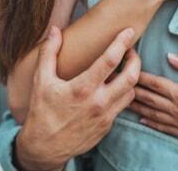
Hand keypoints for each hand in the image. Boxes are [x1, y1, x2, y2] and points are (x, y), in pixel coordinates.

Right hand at [15, 26, 141, 170]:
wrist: (45, 147)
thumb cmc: (42, 112)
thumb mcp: (41, 80)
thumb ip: (49, 53)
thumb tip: (55, 31)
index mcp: (82, 89)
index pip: (110, 60)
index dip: (122, 43)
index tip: (128, 31)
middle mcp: (98, 103)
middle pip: (131, 77)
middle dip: (136, 60)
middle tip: (131, 50)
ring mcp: (105, 116)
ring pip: (131, 92)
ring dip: (131, 78)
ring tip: (123, 68)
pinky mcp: (107, 126)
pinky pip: (122, 106)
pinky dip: (122, 93)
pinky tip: (113, 87)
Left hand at [129, 52, 177, 138]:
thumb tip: (170, 56)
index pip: (155, 83)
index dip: (140, 75)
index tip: (128, 67)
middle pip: (149, 99)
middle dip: (132, 90)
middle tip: (118, 83)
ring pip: (152, 114)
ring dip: (137, 107)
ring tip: (122, 100)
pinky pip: (163, 128)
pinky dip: (150, 123)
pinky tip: (141, 119)